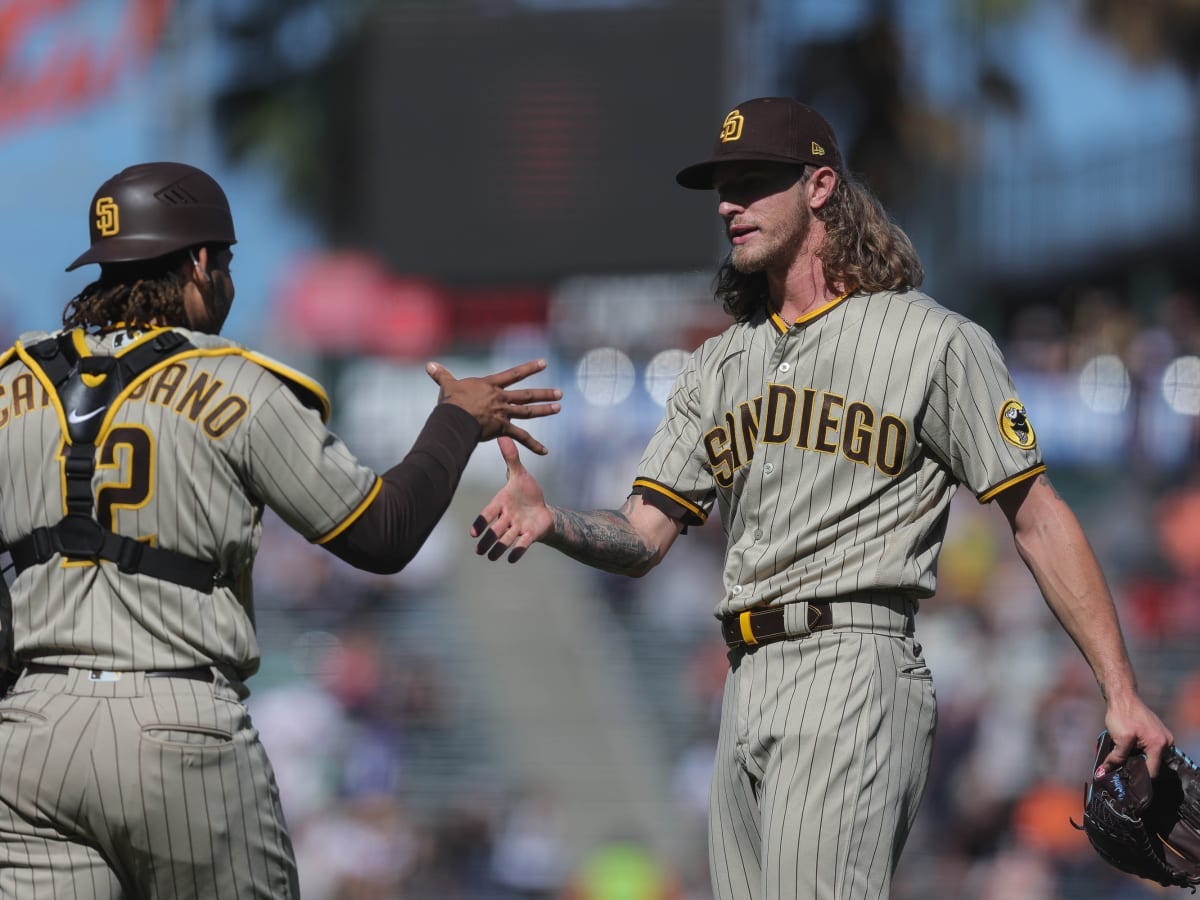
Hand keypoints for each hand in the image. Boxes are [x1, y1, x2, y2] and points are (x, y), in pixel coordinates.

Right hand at [426, 359, 561, 455]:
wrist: (454, 418)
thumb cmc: (450, 402)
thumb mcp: (447, 385)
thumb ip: (441, 375)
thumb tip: (429, 365)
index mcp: (491, 386)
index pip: (514, 374)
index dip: (529, 368)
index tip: (544, 363)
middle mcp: (501, 398)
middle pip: (526, 395)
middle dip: (544, 393)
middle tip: (560, 393)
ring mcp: (503, 413)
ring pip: (528, 411)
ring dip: (544, 410)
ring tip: (558, 408)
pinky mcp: (502, 428)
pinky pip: (521, 437)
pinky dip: (533, 445)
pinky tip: (545, 451)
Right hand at [470, 437, 553, 562]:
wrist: (543, 510)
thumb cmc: (527, 493)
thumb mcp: (520, 474)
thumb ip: (511, 459)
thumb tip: (502, 436)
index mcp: (502, 504)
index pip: (488, 514)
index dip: (481, 522)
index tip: (473, 532)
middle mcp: (508, 518)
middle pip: (496, 530)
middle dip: (488, 540)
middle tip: (479, 550)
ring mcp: (518, 528)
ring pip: (506, 540)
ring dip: (499, 548)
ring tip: (491, 557)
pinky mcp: (530, 535)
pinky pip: (522, 544)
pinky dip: (517, 551)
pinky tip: (512, 559)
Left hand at [1100, 693, 1174, 777]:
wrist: (1122, 697)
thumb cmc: (1122, 715)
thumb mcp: (1120, 739)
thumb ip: (1116, 758)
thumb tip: (1103, 773)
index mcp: (1160, 745)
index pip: (1152, 771)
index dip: (1138, 777)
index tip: (1126, 780)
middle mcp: (1166, 742)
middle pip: (1152, 764)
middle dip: (1137, 767)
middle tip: (1122, 770)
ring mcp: (1162, 737)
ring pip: (1149, 757)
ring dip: (1137, 758)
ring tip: (1123, 758)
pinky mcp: (1156, 734)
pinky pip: (1149, 748)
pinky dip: (1138, 751)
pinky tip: (1128, 749)